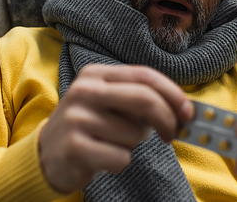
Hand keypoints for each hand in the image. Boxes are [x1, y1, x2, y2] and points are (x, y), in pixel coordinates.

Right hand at [38, 64, 193, 194]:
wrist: (48, 152)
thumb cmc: (90, 125)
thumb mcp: (110, 102)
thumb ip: (140, 99)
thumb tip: (181, 110)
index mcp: (96, 74)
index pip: (144, 75)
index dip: (172, 93)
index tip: (188, 112)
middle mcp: (84, 90)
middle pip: (144, 99)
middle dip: (167, 119)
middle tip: (173, 134)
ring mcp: (77, 118)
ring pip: (134, 134)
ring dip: (134, 144)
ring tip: (113, 143)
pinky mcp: (74, 146)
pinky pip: (120, 157)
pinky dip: (120, 162)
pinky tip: (102, 158)